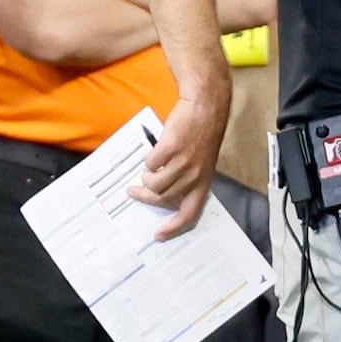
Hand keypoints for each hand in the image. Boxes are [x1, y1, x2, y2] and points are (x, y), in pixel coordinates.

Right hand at [128, 92, 229, 238]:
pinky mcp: (172, 147)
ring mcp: (183, 161)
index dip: (174, 227)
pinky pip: (150, 163)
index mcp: (204, 180)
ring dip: (146, 178)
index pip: (190, 212)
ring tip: (149, 168)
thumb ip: (188, 178)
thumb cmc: (202, 133)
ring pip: (153, 184)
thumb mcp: (201, 161)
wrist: (205, 106)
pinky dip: (149, 159)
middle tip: (135, 191)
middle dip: (145, 196)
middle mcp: (195, 174)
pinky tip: (156, 151)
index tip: (159, 235)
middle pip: (162, 198)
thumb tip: (163, 194)